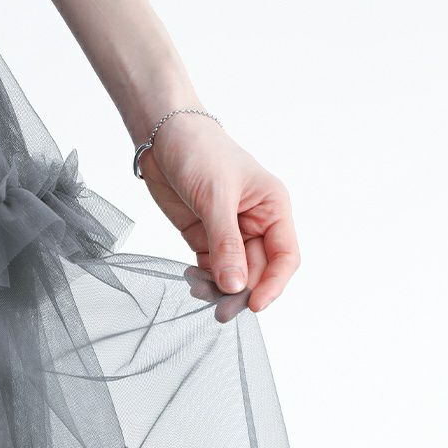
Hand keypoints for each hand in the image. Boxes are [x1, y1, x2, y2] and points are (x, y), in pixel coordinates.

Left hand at [137, 113, 299, 311]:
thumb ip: (225, 244)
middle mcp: (256, 223)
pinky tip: (191, 280)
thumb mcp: (215, 197)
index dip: (273, 285)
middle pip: (258, 272)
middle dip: (240, 292)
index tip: (254, 305)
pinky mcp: (204, 237)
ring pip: (233, 275)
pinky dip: (203, 280)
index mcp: (273, 208)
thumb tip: (236, 286)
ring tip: (199, 292)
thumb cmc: (199, 151)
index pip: (285, 257)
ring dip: (219, 289)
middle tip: (221, 312)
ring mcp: (229, 233)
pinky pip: (211, 269)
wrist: (163, 135)